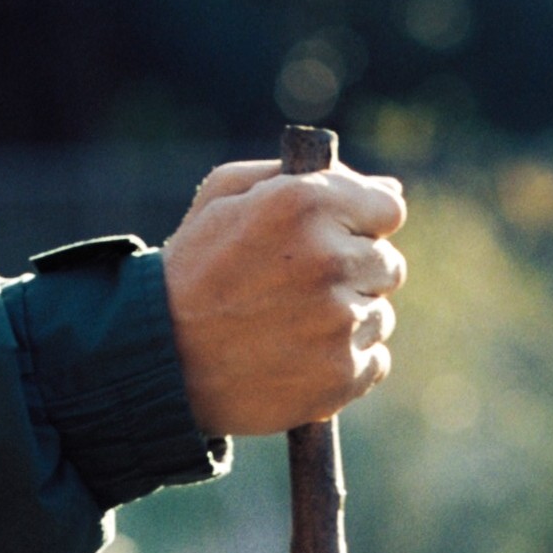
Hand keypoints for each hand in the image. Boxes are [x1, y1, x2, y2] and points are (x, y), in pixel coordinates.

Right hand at [163, 158, 408, 439]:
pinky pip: (375, 361)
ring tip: (295, 327)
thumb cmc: (193, 270)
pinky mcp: (340, 375)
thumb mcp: (226, 195)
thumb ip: (303, 177)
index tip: (339, 239)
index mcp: (306, 203)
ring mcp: (339, 322)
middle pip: (388, 264)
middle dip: (355, 272)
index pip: (388, 208)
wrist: (162, 358)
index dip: (363, 223)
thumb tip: (389, 188)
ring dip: (349, 319)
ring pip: (380, 315)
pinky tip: (305, 358)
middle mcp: (330, 259)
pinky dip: (348, 362)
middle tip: (304, 289)